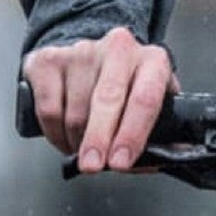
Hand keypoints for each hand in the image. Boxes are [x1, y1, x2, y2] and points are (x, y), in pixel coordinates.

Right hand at [22, 28, 178, 172]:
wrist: (92, 56)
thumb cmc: (127, 85)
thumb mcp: (155, 99)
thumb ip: (163, 129)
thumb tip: (167, 158)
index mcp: (153, 60)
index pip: (146, 98)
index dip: (133, 133)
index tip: (122, 161)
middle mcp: (119, 49)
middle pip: (108, 99)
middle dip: (99, 139)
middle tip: (94, 166)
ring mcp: (82, 51)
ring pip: (76, 110)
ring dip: (78, 142)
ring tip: (86, 151)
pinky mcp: (50, 60)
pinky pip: (48, 109)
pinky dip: (55, 134)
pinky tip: (64, 138)